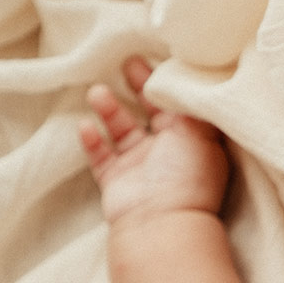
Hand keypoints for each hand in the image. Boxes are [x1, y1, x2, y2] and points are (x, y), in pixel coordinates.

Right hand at [79, 56, 228, 222]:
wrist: (161, 223)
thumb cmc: (187, 176)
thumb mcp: (199, 130)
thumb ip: (189, 102)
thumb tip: (185, 77)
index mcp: (193, 140)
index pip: (179, 104)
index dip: (166, 82)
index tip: (154, 59)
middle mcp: (168, 152)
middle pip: (151, 111)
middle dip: (139, 86)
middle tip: (126, 63)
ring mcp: (140, 167)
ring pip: (122, 129)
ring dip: (109, 109)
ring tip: (98, 92)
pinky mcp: (116, 181)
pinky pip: (100, 156)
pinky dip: (91, 140)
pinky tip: (84, 125)